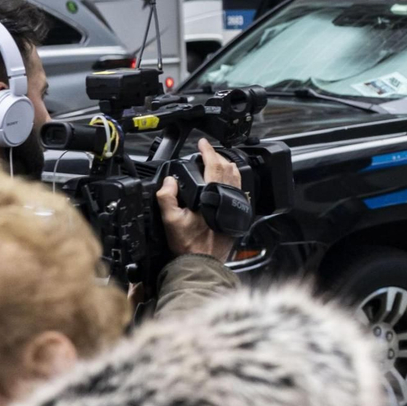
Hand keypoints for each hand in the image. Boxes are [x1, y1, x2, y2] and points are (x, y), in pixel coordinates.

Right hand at [156, 138, 242, 262]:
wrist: (203, 263)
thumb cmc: (188, 245)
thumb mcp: (170, 220)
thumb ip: (167, 197)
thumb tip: (169, 181)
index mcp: (211, 196)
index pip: (213, 165)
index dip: (208, 151)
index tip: (203, 143)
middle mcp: (227, 199)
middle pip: (227, 168)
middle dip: (218, 156)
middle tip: (208, 151)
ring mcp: (234, 206)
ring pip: (236, 178)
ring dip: (227, 166)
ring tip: (218, 161)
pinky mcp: (237, 214)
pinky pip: (239, 190)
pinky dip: (233, 180)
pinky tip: (227, 181)